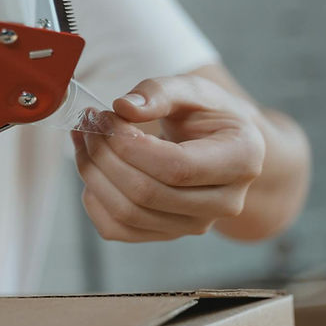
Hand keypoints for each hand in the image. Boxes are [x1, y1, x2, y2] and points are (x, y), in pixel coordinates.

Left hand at [72, 75, 265, 241]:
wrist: (220, 146)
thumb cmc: (208, 115)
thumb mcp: (192, 91)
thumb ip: (159, 93)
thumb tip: (124, 107)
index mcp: (241, 160)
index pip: (177, 167)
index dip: (131, 146)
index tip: (105, 117)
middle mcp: (224, 202)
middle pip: (147, 193)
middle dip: (105, 156)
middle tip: (88, 124)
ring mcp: (195, 224)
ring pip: (127, 214)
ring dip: (93, 175)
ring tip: (84, 140)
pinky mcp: (166, 234)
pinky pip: (117, 229)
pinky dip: (93, 200)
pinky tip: (93, 169)